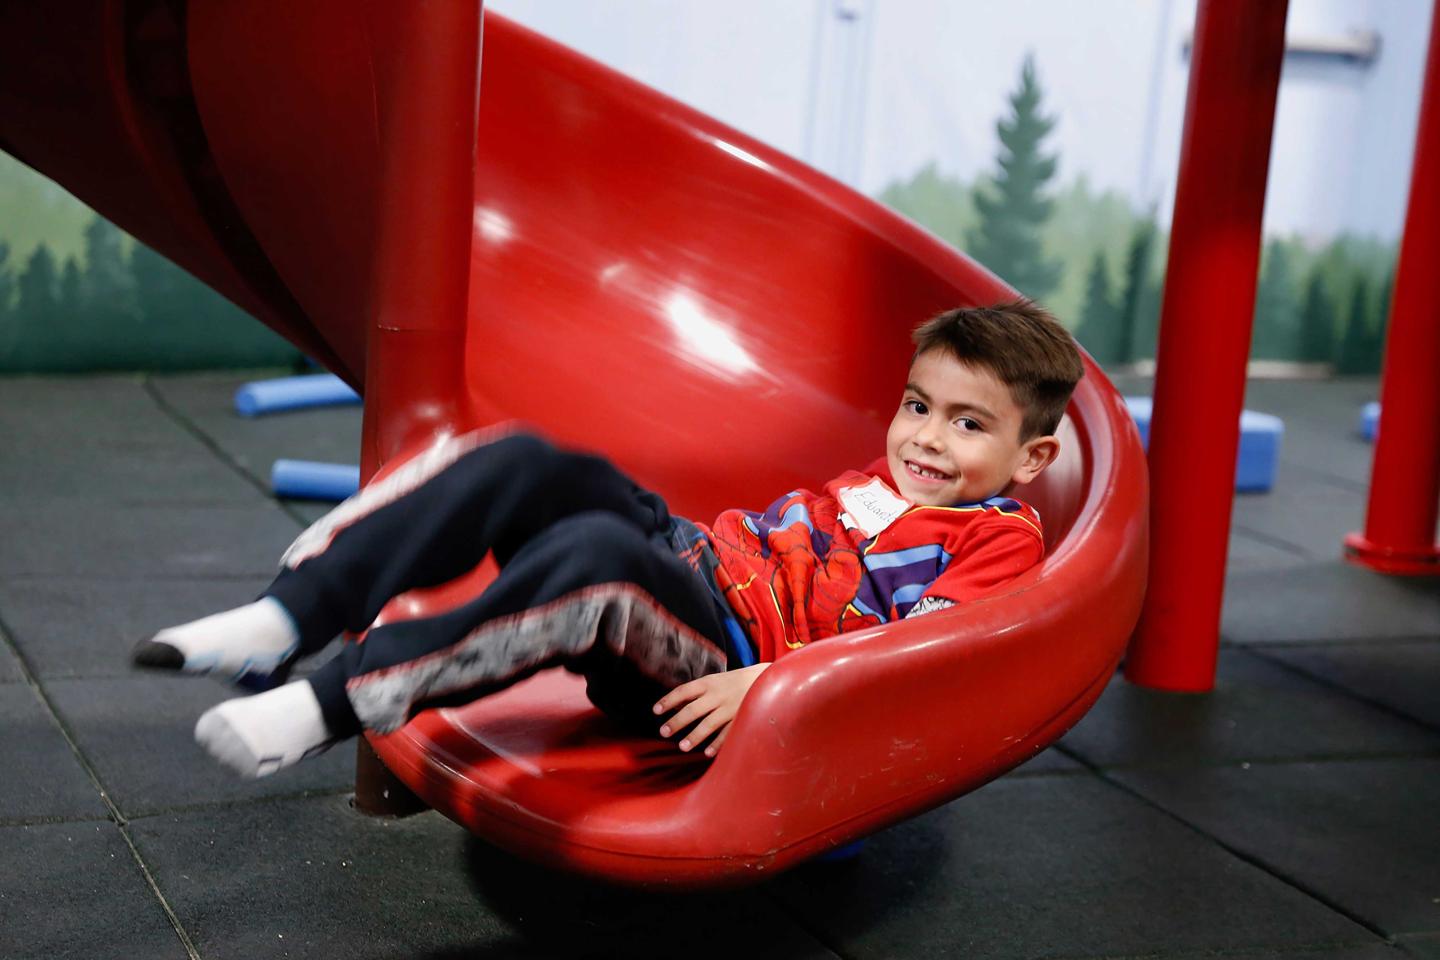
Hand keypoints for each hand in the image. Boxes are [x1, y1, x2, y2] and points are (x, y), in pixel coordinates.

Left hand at [652, 663, 769, 756]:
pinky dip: (717, 744)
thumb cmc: (734, 682)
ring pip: (708, 724)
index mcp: (709, 683)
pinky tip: (706, 753)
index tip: (656, 710)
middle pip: (692, 710)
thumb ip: (698, 693)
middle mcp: (718, 695)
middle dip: (676, 722)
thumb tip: (676, 706)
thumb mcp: (715, 681)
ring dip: (694, 736)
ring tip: (682, 746)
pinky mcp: (741, 719)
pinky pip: (727, 734)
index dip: (668, 700)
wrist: (766, 679)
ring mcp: (730, 708)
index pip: (684, 691)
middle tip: (663, 732)